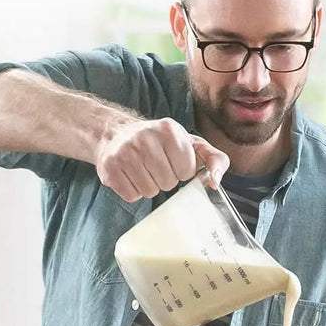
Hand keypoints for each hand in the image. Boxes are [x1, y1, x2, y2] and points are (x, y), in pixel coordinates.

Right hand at [96, 117, 228, 201]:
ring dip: (149, 186)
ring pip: (149, 192)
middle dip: (165, 180)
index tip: (173, 161)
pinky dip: (133, 191)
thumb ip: (213, 158)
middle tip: (155, 166)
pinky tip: (130, 175)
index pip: (187, 171)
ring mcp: (124, 153)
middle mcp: (145, 138)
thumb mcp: (190, 143)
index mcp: (169, 129)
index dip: (182, 171)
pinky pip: (132, 196)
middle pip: (168, 183)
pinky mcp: (110, 168)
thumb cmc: (159, 142)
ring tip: (143, 170)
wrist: (115, 134)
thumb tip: (215, 181)